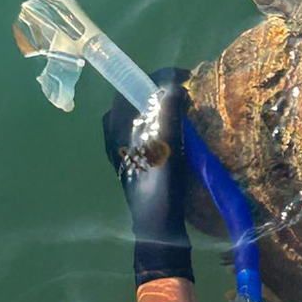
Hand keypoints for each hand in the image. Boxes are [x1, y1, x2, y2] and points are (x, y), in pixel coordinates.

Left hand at [103, 68, 194, 285]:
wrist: (156, 225)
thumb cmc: (160, 183)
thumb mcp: (167, 143)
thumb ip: (168, 109)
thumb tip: (173, 84)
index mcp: (115, 124)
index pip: (133, 84)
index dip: (160, 76)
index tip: (185, 77)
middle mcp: (113, 133)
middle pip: (136, 97)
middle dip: (162, 90)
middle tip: (188, 94)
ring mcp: (121, 148)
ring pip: (140, 115)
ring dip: (162, 107)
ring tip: (186, 111)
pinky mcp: (133, 161)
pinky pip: (145, 131)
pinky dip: (161, 125)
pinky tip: (178, 135)